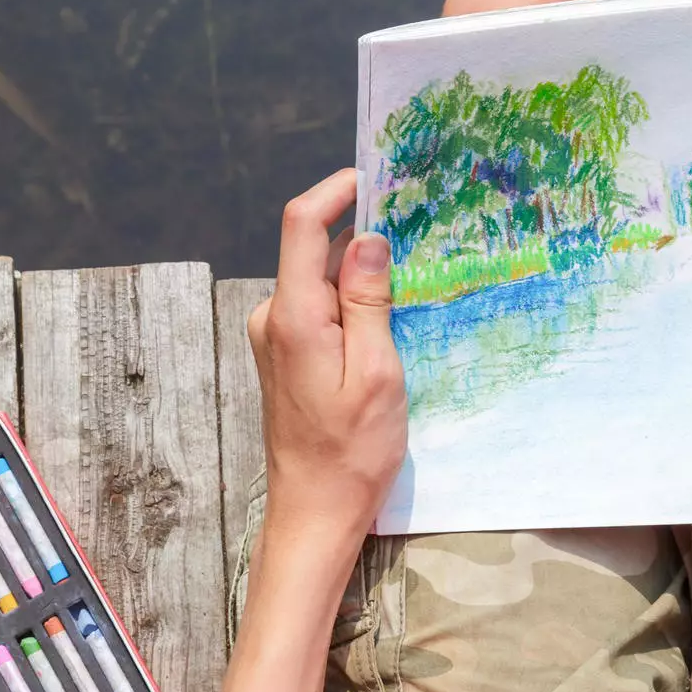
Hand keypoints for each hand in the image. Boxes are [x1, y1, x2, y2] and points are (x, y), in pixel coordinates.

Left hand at [247, 169, 407, 547]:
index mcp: (293, 316)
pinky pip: (319, 310)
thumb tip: (367, 239)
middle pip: (315, 251)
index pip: (302, 224)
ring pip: (320, 282)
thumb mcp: (376, 373)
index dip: (335, 190)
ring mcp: (275, 338)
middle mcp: (273, 318)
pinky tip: (389, 324)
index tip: (375, 177)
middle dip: (362, 238)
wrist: (314, 513)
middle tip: (419, 236)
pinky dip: (352, 305)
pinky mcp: (286, 356)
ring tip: (413, 285)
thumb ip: (368, 301)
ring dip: (361, 277)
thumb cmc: (351, 453)